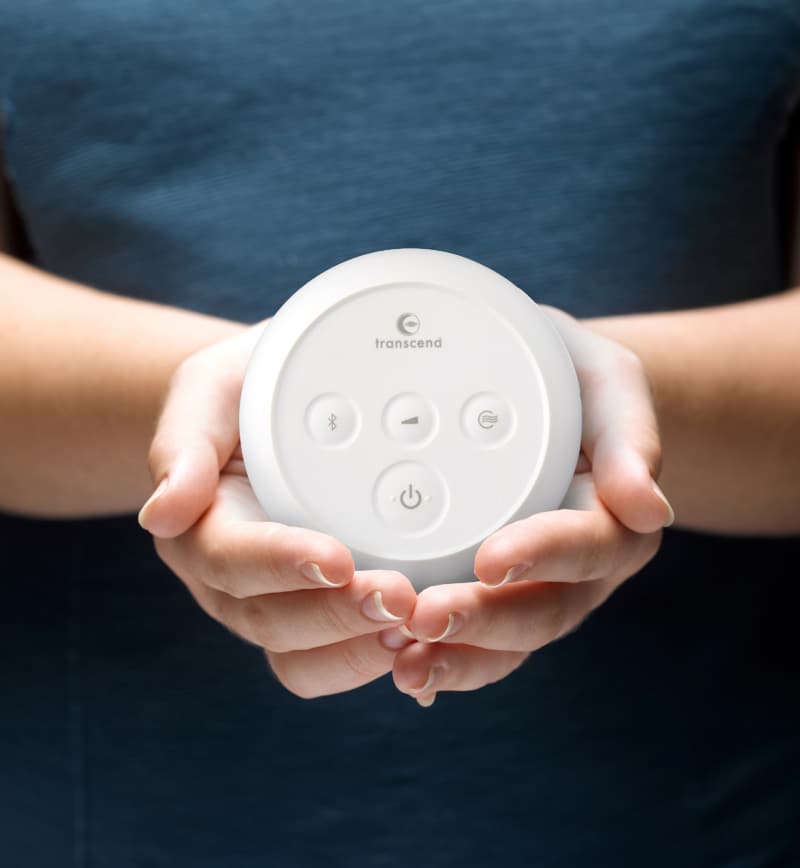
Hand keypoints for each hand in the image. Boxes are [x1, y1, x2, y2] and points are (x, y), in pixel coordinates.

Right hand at [138, 325, 416, 697]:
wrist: (281, 401)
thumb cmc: (243, 393)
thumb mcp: (209, 389)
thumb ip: (184, 441)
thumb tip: (163, 513)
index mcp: (200, 526)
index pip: (230, 559)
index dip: (281, 564)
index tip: (336, 560)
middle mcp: (233, 580)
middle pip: (270, 622)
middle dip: (334, 615)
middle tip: (398, 595)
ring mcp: (277, 602)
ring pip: (302, 658)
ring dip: (357, 646)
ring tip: (412, 622)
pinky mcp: (320, 612)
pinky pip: (336, 658)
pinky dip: (372, 656)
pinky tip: (415, 639)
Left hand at [388, 310, 672, 705]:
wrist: (552, 397)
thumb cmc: (579, 386)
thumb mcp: (610, 384)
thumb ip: (630, 436)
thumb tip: (649, 507)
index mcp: (616, 519)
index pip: (589, 546)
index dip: (542, 555)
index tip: (490, 561)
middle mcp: (581, 570)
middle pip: (545, 611)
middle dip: (486, 621)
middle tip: (425, 619)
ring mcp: (539, 590)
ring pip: (509, 645)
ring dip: (459, 658)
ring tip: (406, 665)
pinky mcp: (498, 599)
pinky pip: (478, 643)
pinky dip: (443, 659)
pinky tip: (400, 663)